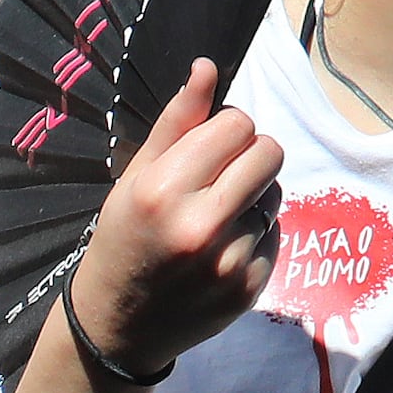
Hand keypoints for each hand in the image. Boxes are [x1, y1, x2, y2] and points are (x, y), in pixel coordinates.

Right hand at [65, 56, 281, 384]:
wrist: (116, 325)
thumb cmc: (123, 238)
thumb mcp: (135, 177)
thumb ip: (176, 121)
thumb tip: (207, 66)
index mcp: (164, 190)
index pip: (238, 124)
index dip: (226, 130)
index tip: (207, 148)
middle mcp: (200, 225)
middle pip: (269, 151)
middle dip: (249, 155)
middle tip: (219, 177)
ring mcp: (229, 261)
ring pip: (276, 192)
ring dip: (253, 196)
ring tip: (214, 218)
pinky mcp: (251, 287)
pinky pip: (276, 233)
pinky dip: (255, 235)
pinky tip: (220, 250)